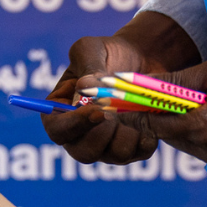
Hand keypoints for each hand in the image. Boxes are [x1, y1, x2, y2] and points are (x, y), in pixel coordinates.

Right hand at [41, 12, 200, 165]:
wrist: (139, 60)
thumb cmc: (106, 53)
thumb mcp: (90, 49)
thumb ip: (86, 67)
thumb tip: (84, 88)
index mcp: (60, 113)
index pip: (57, 131)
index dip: (74, 125)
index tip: (97, 111)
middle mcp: (80, 134)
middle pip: (82, 152)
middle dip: (101, 135)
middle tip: (115, 113)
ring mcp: (105, 144)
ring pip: (112, 157)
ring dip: (125, 137)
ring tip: (134, 113)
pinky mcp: (130, 148)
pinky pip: (137, 154)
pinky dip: (145, 140)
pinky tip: (149, 121)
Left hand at [114, 29, 206, 176]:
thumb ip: (182, 80)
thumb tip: (149, 85)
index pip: (154, 124)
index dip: (133, 112)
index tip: (115, 103)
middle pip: (171, 137)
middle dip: (160, 117)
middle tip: (148, 97)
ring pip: (192, 147)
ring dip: (185, 127)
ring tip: (195, 102)